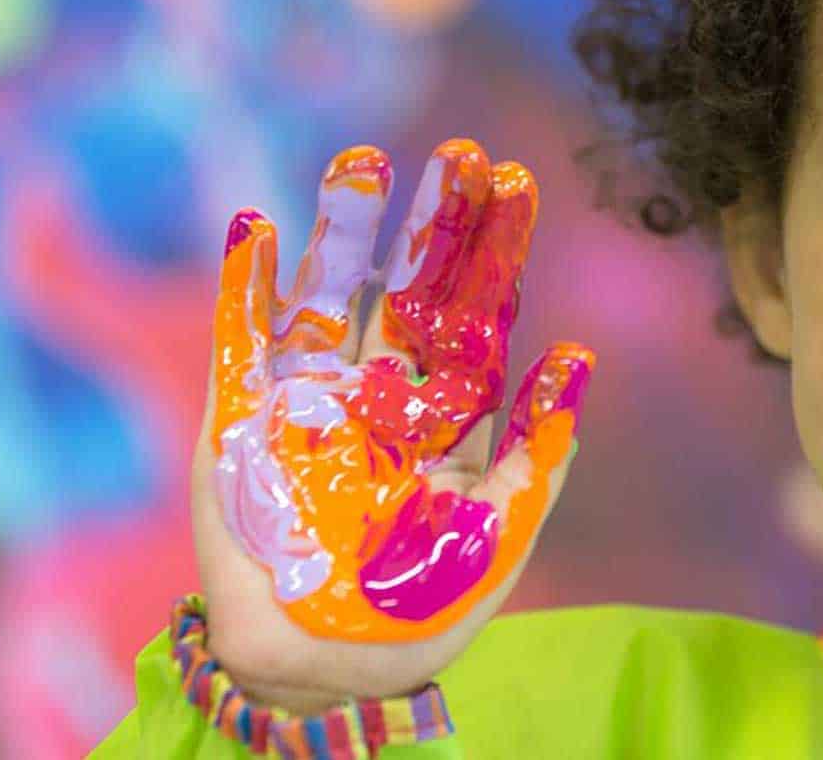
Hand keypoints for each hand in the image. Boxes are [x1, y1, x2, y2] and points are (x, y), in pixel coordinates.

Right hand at [191, 138, 594, 712]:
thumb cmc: (426, 609)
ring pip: (332, 301)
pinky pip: (242, 345)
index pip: (477, 315)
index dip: (495, 251)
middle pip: (412, 292)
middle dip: (434, 226)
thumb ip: (542, 451)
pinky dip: (246, 290)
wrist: (331, 670)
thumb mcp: (502, 532)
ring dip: (346, 235)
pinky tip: (258, 228)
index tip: (518, 180)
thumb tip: (580, 354)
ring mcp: (313, 403)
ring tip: (364, 162)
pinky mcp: (242, 425)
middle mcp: (382, 394)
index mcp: (446, 415)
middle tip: (461, 153)